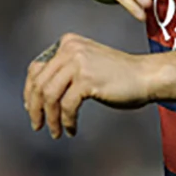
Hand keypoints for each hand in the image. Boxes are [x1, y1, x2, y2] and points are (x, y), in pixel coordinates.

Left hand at [23, 34, 152, 138]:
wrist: (146, 75)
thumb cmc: (118, 75)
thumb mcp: (86, 65)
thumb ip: (63, 72)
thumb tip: (35, 96)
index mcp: (67, 43)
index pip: (36, 68)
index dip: (30, 92)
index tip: (31, 109)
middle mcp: (70, 48)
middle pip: (39, 83)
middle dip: (35, 108)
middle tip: (38, 125)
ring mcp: (78, 62)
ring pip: (49, 96)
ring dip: (50, 118)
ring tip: (56, 132)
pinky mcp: (87, 79)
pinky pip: (66, 106)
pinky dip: (67, 121)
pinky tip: (72, 129)